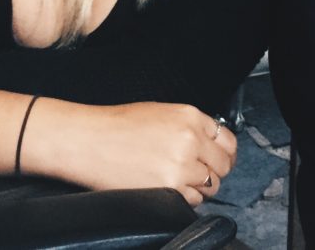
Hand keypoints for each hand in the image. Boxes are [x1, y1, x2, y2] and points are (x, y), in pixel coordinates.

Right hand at [27, 101, 236, 205]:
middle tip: (200, 173)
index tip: (221, 159)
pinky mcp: (169, 189)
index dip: (224, 152)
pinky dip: (185, 198)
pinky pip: (192, 201)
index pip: (227, 140)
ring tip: (178, 180)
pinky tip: (168, 188)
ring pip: (210, 185)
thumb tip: (209, 143)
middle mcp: (190, 140)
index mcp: (189, 116)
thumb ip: (189, 126)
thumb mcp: (160, 112)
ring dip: (199, 186)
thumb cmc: (116, 126)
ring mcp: (181, 166)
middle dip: (214, 171)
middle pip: (223, 165)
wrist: (88, 141)